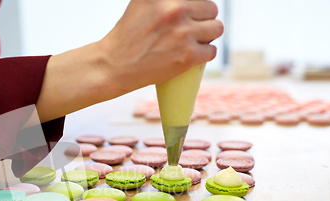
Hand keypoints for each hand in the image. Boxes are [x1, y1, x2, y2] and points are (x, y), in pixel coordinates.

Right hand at [36, 0, 222, 122]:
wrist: (114, 65)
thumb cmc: (127, 37)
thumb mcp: (141, 4)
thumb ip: (162, 0)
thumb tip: (183, 1)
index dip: (195, 6)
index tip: (190, 15)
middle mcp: (175, 9)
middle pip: (211, 9)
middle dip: (203, 20)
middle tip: (190, 30)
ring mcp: (183, 32)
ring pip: (216, 29)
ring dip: (207, 36)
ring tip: (192, 42)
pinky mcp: (188, 55)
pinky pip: (211, 51)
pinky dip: (204, 55)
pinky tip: (192, 56)